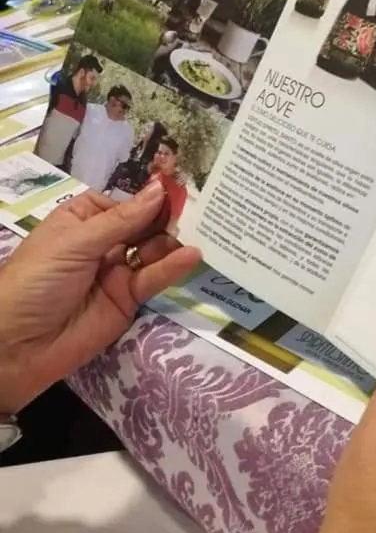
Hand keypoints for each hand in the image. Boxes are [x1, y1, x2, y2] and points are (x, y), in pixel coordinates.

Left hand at [0, 180, 199, 411]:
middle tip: (199, 206)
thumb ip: (122, 220)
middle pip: (141, 225)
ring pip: (152, 251)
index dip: (148, 196)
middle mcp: (101, 243)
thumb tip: (159, 190)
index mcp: (80, 220)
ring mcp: (116, 271)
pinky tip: (191, 255)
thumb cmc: (37, 280)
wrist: (18, 345)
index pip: (123, 202)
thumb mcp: (75, 243)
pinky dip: (173, 267)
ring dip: (173, 240)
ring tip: (200, 229)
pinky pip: (153, 279)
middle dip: (166, 216)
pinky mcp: (129, 299)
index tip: (179, 186)